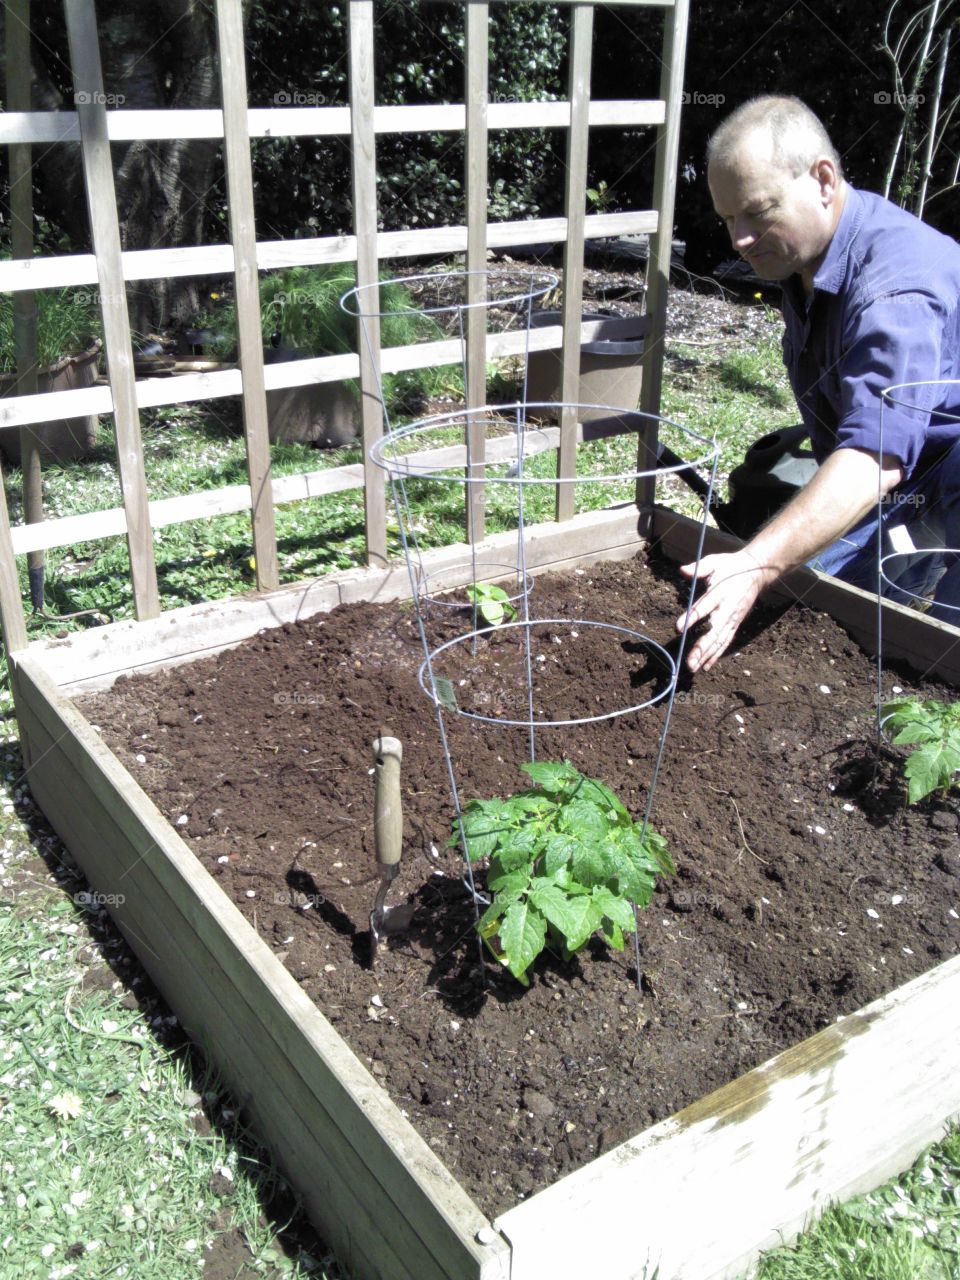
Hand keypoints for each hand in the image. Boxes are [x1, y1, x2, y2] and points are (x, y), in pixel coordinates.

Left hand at [675, 550, 775, 671]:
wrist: (756, 571)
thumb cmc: (731, 566)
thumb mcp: (715, 561)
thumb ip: (699, 568)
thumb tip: (682, 570)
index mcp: (720, 593)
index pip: (704, 608)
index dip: (691, 618)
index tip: (678, 629)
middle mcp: (728, 609)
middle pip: (714, 632)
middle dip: (701, 648)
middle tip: (689, 662)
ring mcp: (733, 619)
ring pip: (720, 641)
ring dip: (707, 656)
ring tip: (694, 668)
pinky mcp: (736, 624)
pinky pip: (726, 641)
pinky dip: (716, 654)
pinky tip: (706, 666)